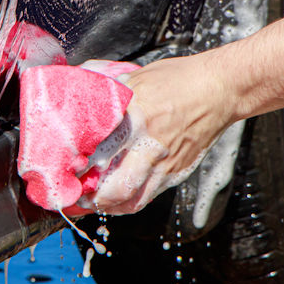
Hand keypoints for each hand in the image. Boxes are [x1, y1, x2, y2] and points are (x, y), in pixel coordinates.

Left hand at [84, 50, 236, 214]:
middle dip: (90, 199)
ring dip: (107, 206)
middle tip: (75, 194)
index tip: (64, 170)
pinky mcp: (176, 172)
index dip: (78, 168)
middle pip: (113, 189)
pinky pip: (148, 197)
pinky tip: (116, 198)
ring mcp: (164, 163)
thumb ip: (110, 89)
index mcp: (135, 118)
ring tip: (91, 201)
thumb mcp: (138, 78)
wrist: (219, 89)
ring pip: (131, 200)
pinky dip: (128, 202)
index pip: (98, 153)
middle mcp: (149, 145)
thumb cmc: (180, 80)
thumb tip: (82, 88)